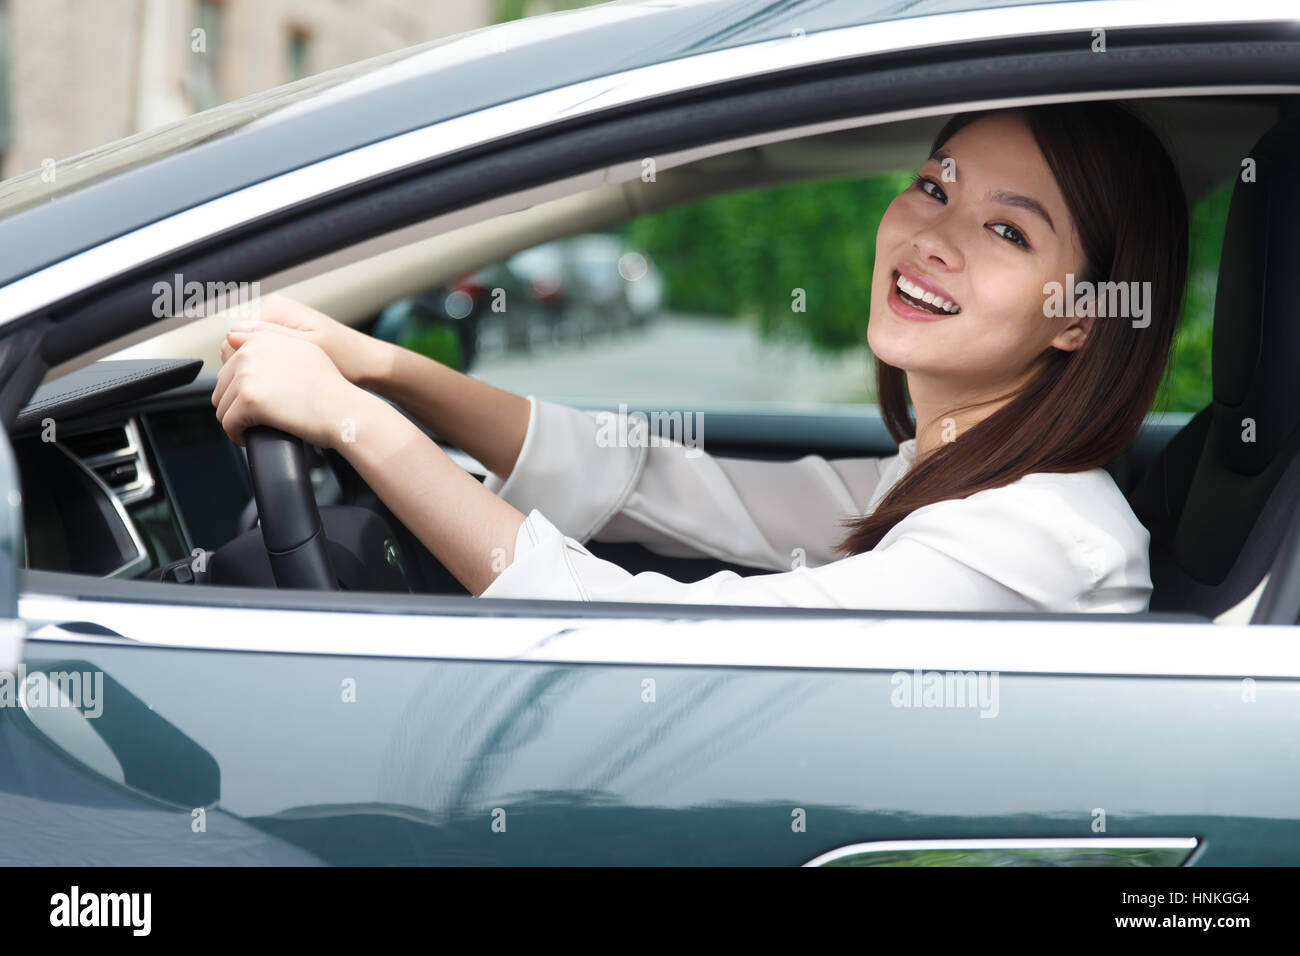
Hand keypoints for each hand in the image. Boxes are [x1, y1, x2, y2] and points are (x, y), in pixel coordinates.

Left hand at [212, 328, 364, 449]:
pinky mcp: (248, 400)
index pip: (229, 364)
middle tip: (254, 419)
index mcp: (263, 338)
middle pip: (222, 385)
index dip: (239, 388)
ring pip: (222, 406)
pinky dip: (237, 435)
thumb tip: (238, 340)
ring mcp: (248, 374)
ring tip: (253, 428)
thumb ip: (272, 344)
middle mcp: (251, 351)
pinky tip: (250, 437)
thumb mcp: (305, 351)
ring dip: (236, 421)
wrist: (345, 410)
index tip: (254, 401)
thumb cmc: (331, 388)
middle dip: (235, 405)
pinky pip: (228, 423)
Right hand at [221, 293, 391, 387]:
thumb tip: (232, 335)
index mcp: (274, 309)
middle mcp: (272, 314)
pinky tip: (281, 389)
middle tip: (266, 396)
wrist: (369, 365)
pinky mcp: (284, 342)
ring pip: (246, 359)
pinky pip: (261, 361)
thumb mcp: (309, 349)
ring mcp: (277, 329)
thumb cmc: (347, 358)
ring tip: (276, 393)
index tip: (257, 390)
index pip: (232, 341)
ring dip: (255, 378)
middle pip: (236, 350)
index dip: (240, 371)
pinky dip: (266, 377)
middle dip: (246, 375)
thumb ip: (270, 339)